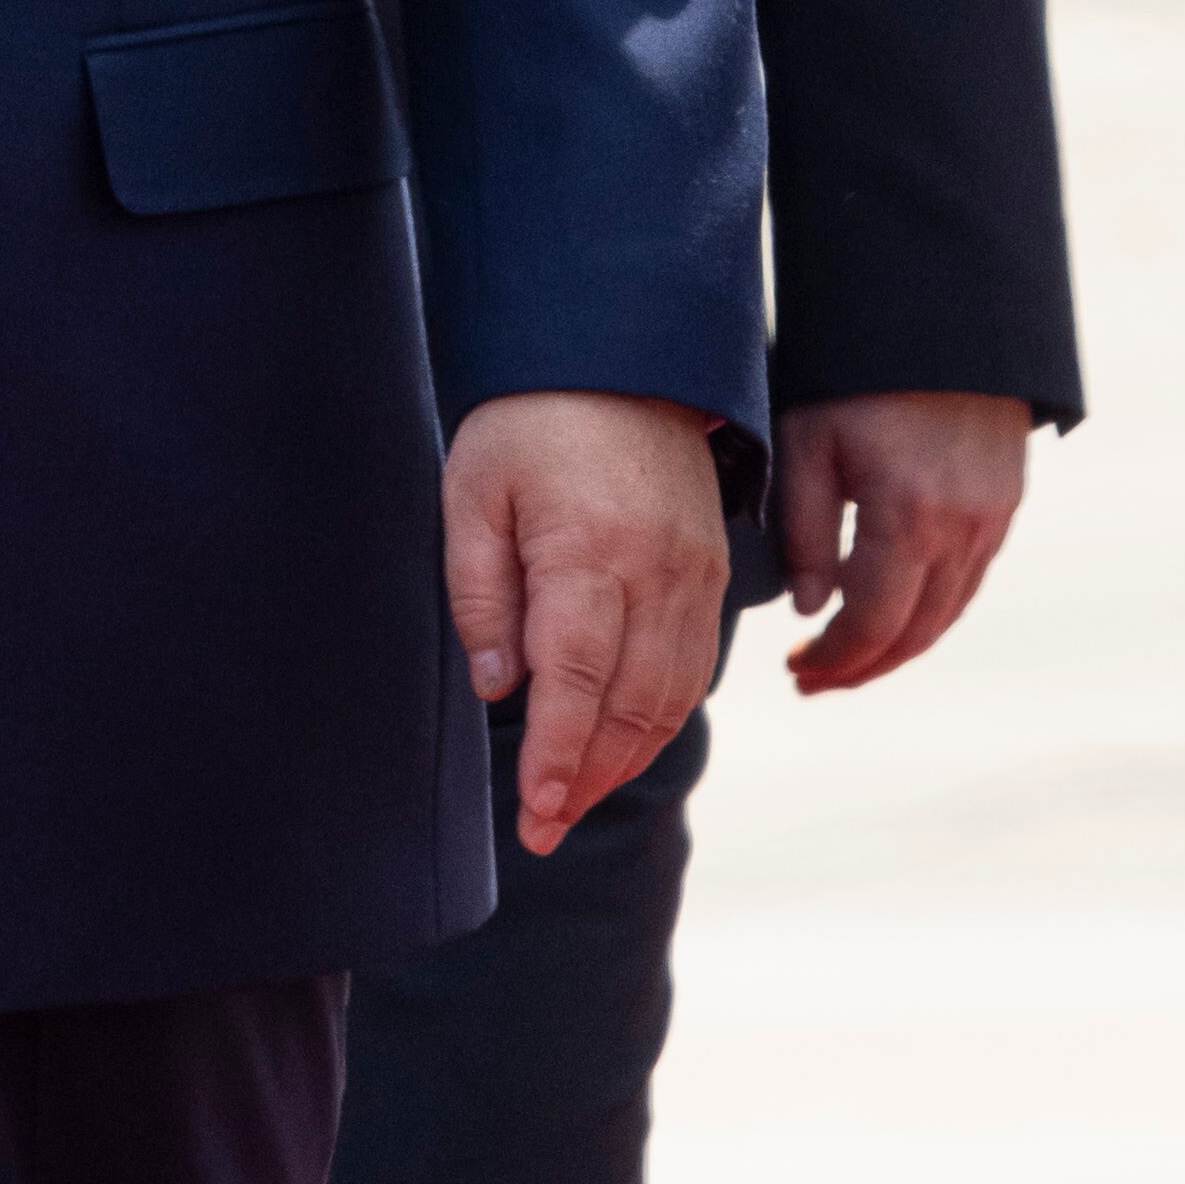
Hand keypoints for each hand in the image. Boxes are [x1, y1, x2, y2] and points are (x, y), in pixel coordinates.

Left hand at [443, 392, 727, 858]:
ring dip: (625, 759)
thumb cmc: (529, 421)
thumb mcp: (474, 492)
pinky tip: (622, 741)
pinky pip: (694, 668)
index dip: (558, 758)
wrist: (621, 354)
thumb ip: (482, 594)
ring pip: (671, 699)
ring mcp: (694, 577)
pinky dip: (660, 718)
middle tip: (542, 829)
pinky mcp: (710, 573)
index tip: (533, 814)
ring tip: (575, 800)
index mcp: (590, 553)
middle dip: (588, 780)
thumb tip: (499, 689)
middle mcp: (655, 575)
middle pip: (631, 708)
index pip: (577, 683)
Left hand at [778, 391, 1028, 693]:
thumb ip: (805, 531)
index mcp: (909, 517)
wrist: (939, 310)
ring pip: (950, 612)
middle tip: (813, 679)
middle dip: (864, 667)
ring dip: (900, 645)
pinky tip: (896, 608)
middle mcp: (963, 529)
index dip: (835, 660)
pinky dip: (933, 608)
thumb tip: (809, 610)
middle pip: (917, 633)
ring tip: (849, 656)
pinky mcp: (1007, 500)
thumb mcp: (807, 439)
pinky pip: (971, 579)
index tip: (795, 672)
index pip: (873, 624)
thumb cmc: (855, 368)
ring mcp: (994, 517)